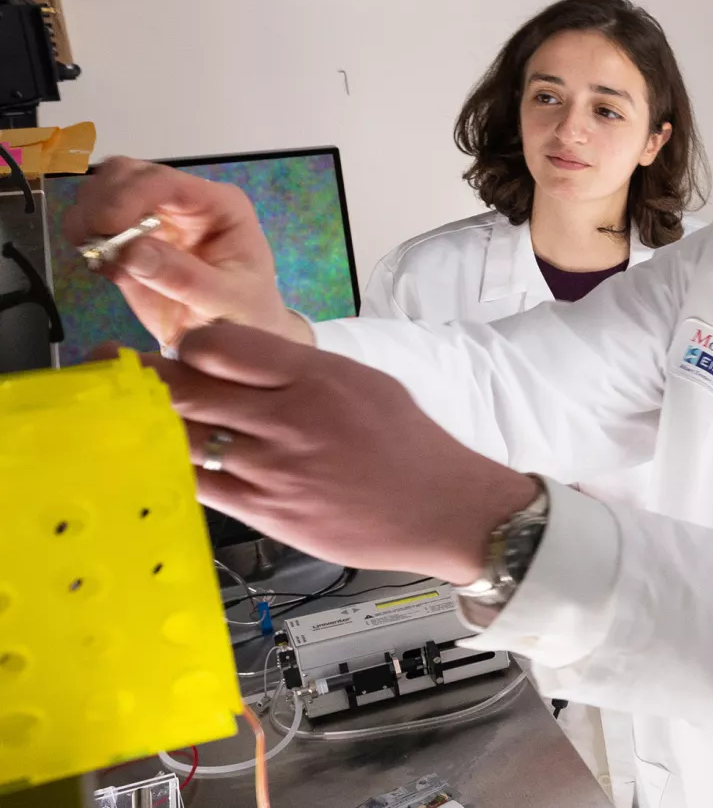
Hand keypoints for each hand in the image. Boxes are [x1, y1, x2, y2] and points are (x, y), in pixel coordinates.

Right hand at [59, 157, 309, 347]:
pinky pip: (93, 224)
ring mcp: (152, 217)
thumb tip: (132, 251)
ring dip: (87, 218)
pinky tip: (101, 266)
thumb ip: (185, 277)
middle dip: (100, 203)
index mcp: (217, 204)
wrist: (231, 337)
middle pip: (124, 174)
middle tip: (95, 242)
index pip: (164, 180)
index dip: (127, 196)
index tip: (106, 227)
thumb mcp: (227, 300)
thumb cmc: (243, 313)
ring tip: (98, 255)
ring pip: (101, 191)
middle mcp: (182, 202)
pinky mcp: (127, 240)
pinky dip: (84, 239)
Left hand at [141, 321, 538, 583]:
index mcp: (316, 376)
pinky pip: (200, 486)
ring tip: (137, 421)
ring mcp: (274, 468)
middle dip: (148, 381)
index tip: (185, 355)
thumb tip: (242, 363)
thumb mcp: (365, 384)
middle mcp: (290, 418)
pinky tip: (170, 463)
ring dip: (155, 428)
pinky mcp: (268, 511)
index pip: (219, 344)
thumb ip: (302, 371)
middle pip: (187, 388)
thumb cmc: (410, 445)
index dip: (190, 348)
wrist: (445, 509)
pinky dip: (177, 472)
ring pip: (184, 438)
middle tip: (124, 378)